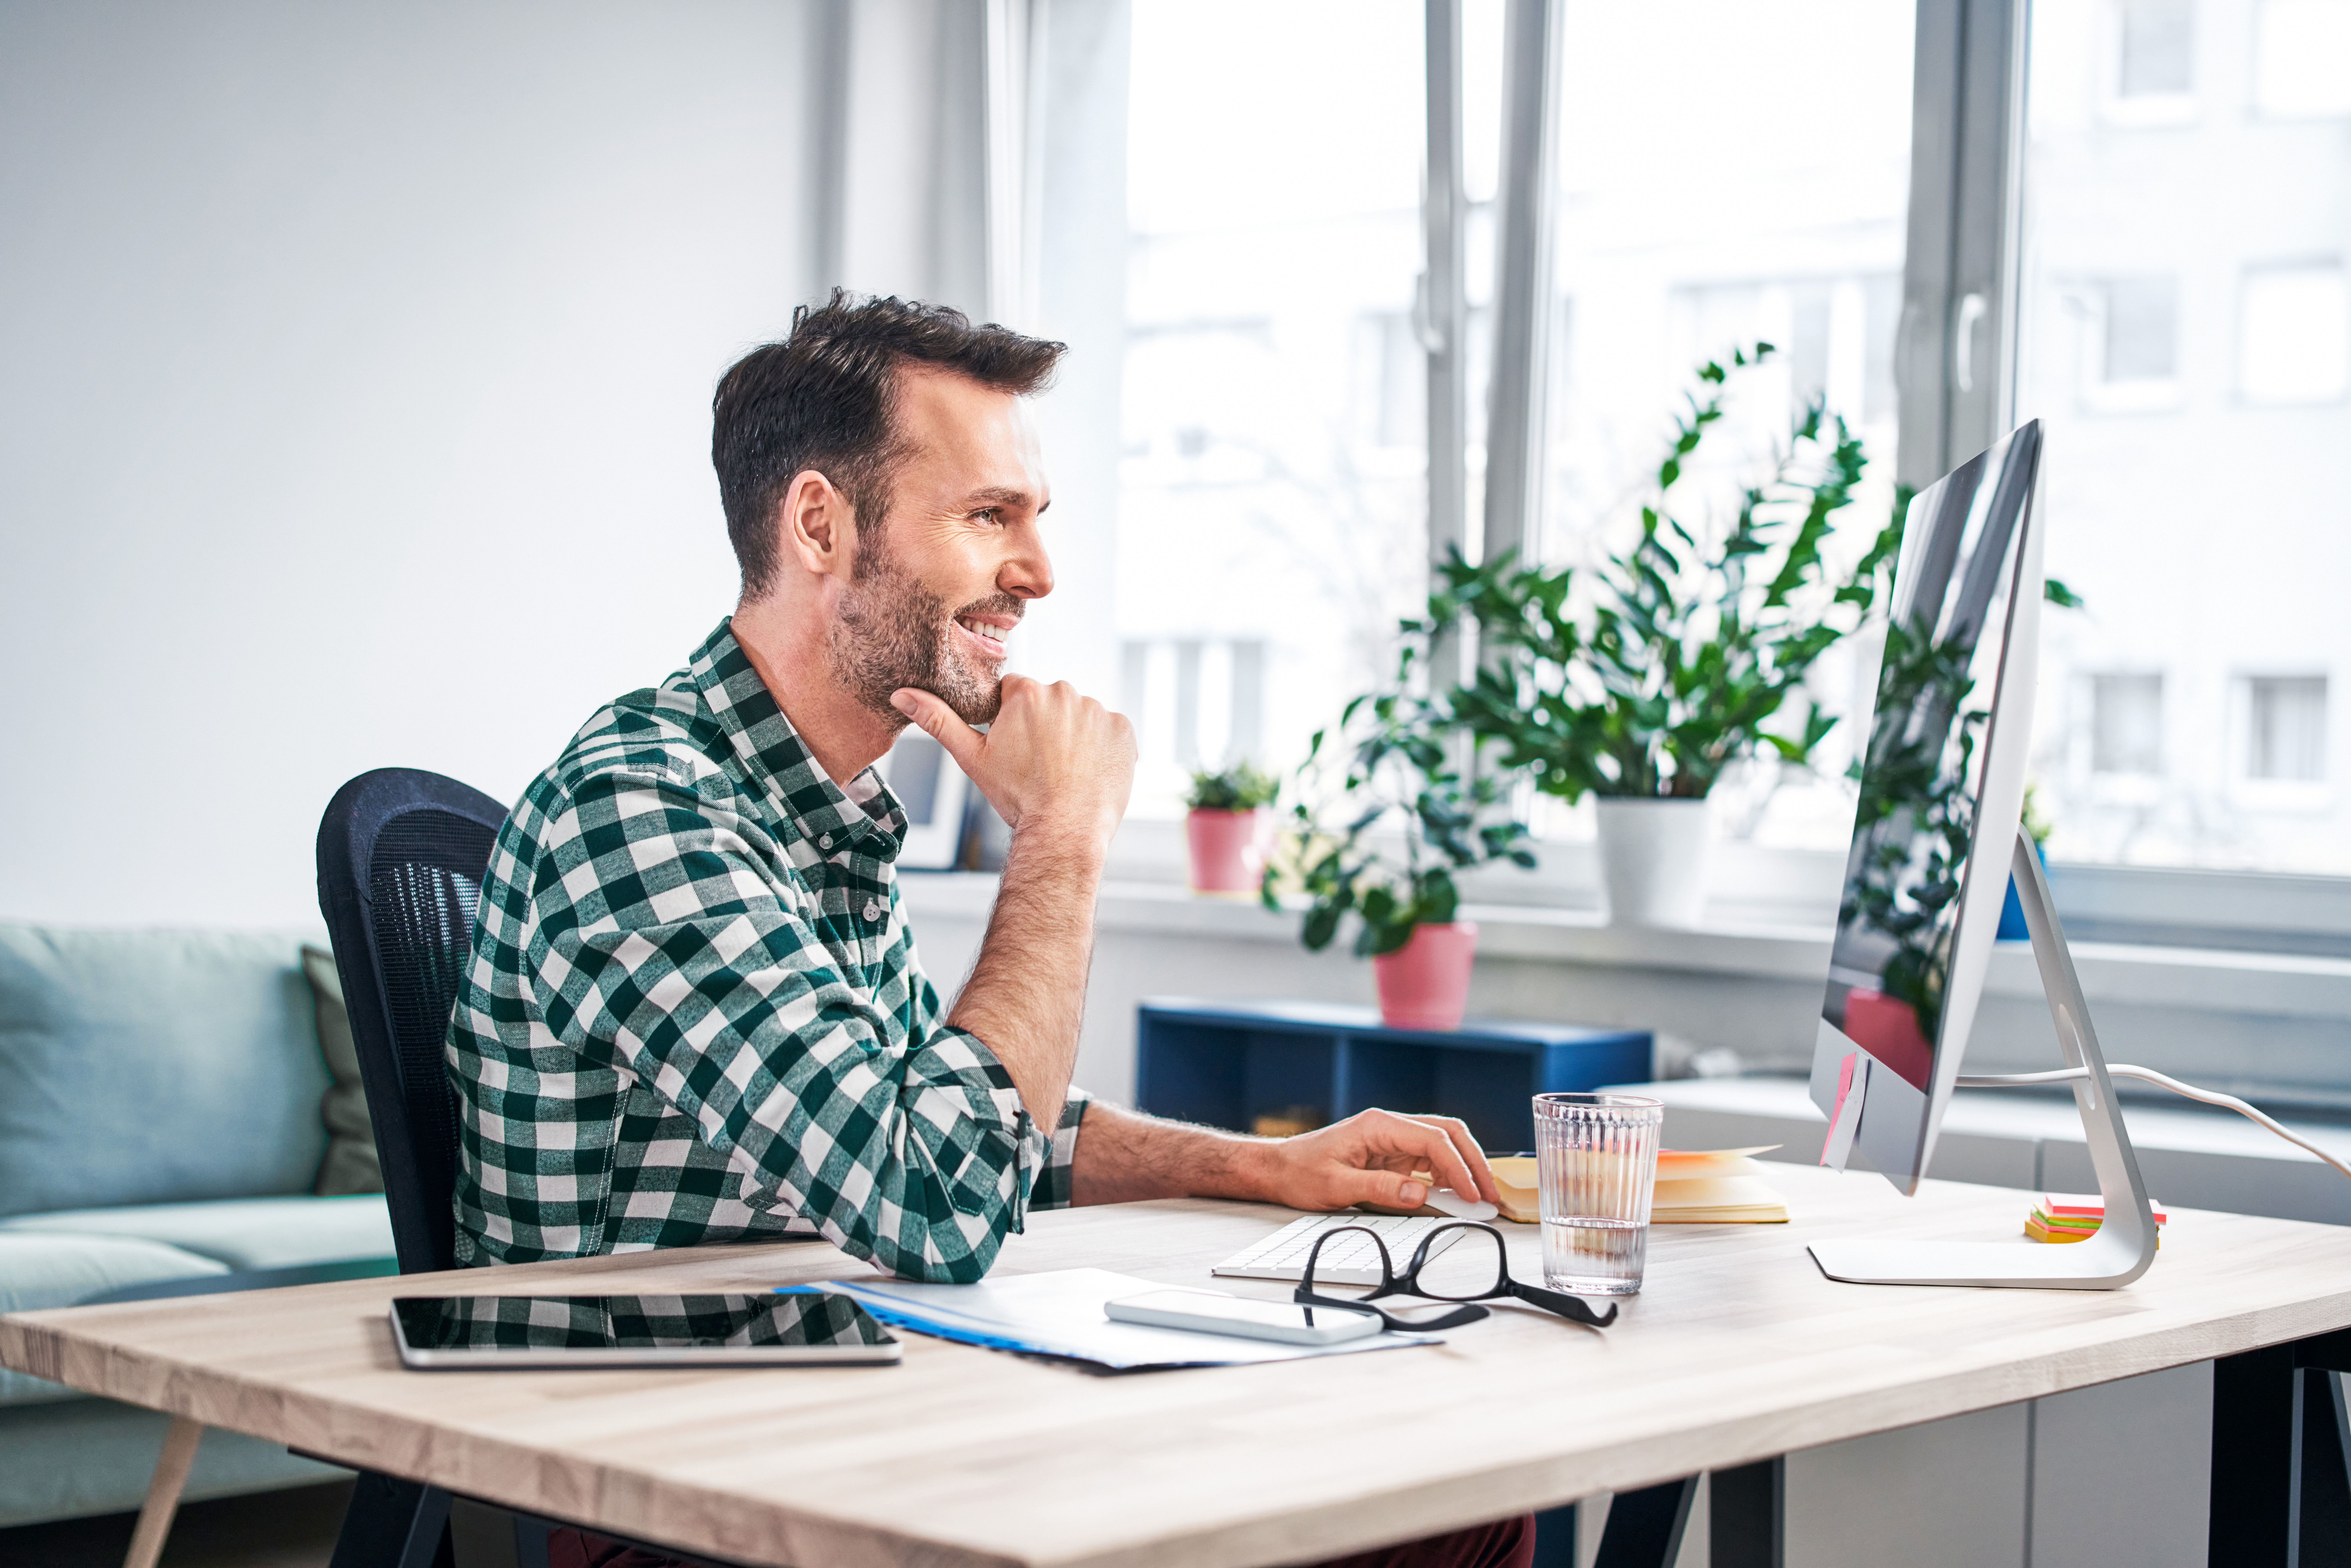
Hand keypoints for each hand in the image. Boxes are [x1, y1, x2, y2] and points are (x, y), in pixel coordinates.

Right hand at [893, 676, 1135, 850]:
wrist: (1064, 831)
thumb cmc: (1017, 797)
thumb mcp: (972, 758)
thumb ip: (938, 720)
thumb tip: (901, 693)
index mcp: (1026, 691)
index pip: (1015, 693)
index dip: (1013, 721)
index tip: (1017, 749)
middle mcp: (1065, 691)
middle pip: (1049, 702)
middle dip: (1044, 726)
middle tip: (1039, 764)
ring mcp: (1098, 710)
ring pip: (1079, 716)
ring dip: (1073, 737)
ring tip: (1065, 771)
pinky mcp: (1123, 729)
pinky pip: (1109, 731)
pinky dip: (1101, 748)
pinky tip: (1088, 772)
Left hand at [1247, 1109, 1498, 1212]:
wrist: (1278, 1169)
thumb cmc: (1301, 1172)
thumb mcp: (1337, 1186)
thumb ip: (1380, 1190)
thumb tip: (1420, 1194)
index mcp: (1379, 1125)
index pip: (1433, 1140)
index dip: (1459, 1168)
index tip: (1473, 1194)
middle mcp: (1389, 1127)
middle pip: (1447, 1134)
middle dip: (1472, 1162)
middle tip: (1490, 1194)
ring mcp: (1392, 1140)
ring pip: (1441, 1145)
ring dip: (1463, 1168)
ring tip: (1479, 1198)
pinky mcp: (1390, 1155)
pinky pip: (1427, 1161)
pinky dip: (1445, 1177)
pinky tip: (1453, 1196)